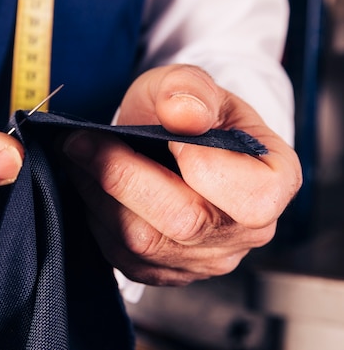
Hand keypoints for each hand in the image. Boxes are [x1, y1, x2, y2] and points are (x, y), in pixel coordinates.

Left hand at [62, 64, 301, 284]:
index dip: (198, 162)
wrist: (170, 138)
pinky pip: (124, 256)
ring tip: (78, 155)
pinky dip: (97, 216)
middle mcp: (249, 232)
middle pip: (184, 223)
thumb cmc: (187, 111)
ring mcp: (207, 258)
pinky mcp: (167, 270)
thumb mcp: (188, 82)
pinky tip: (90, 184)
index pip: (249, 196)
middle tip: (80, 141)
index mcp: (276, 182)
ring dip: (99, 194)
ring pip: (144, 243)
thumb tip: (184, 115)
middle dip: (122, 176)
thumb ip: (188, 89)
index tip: (161, 130)